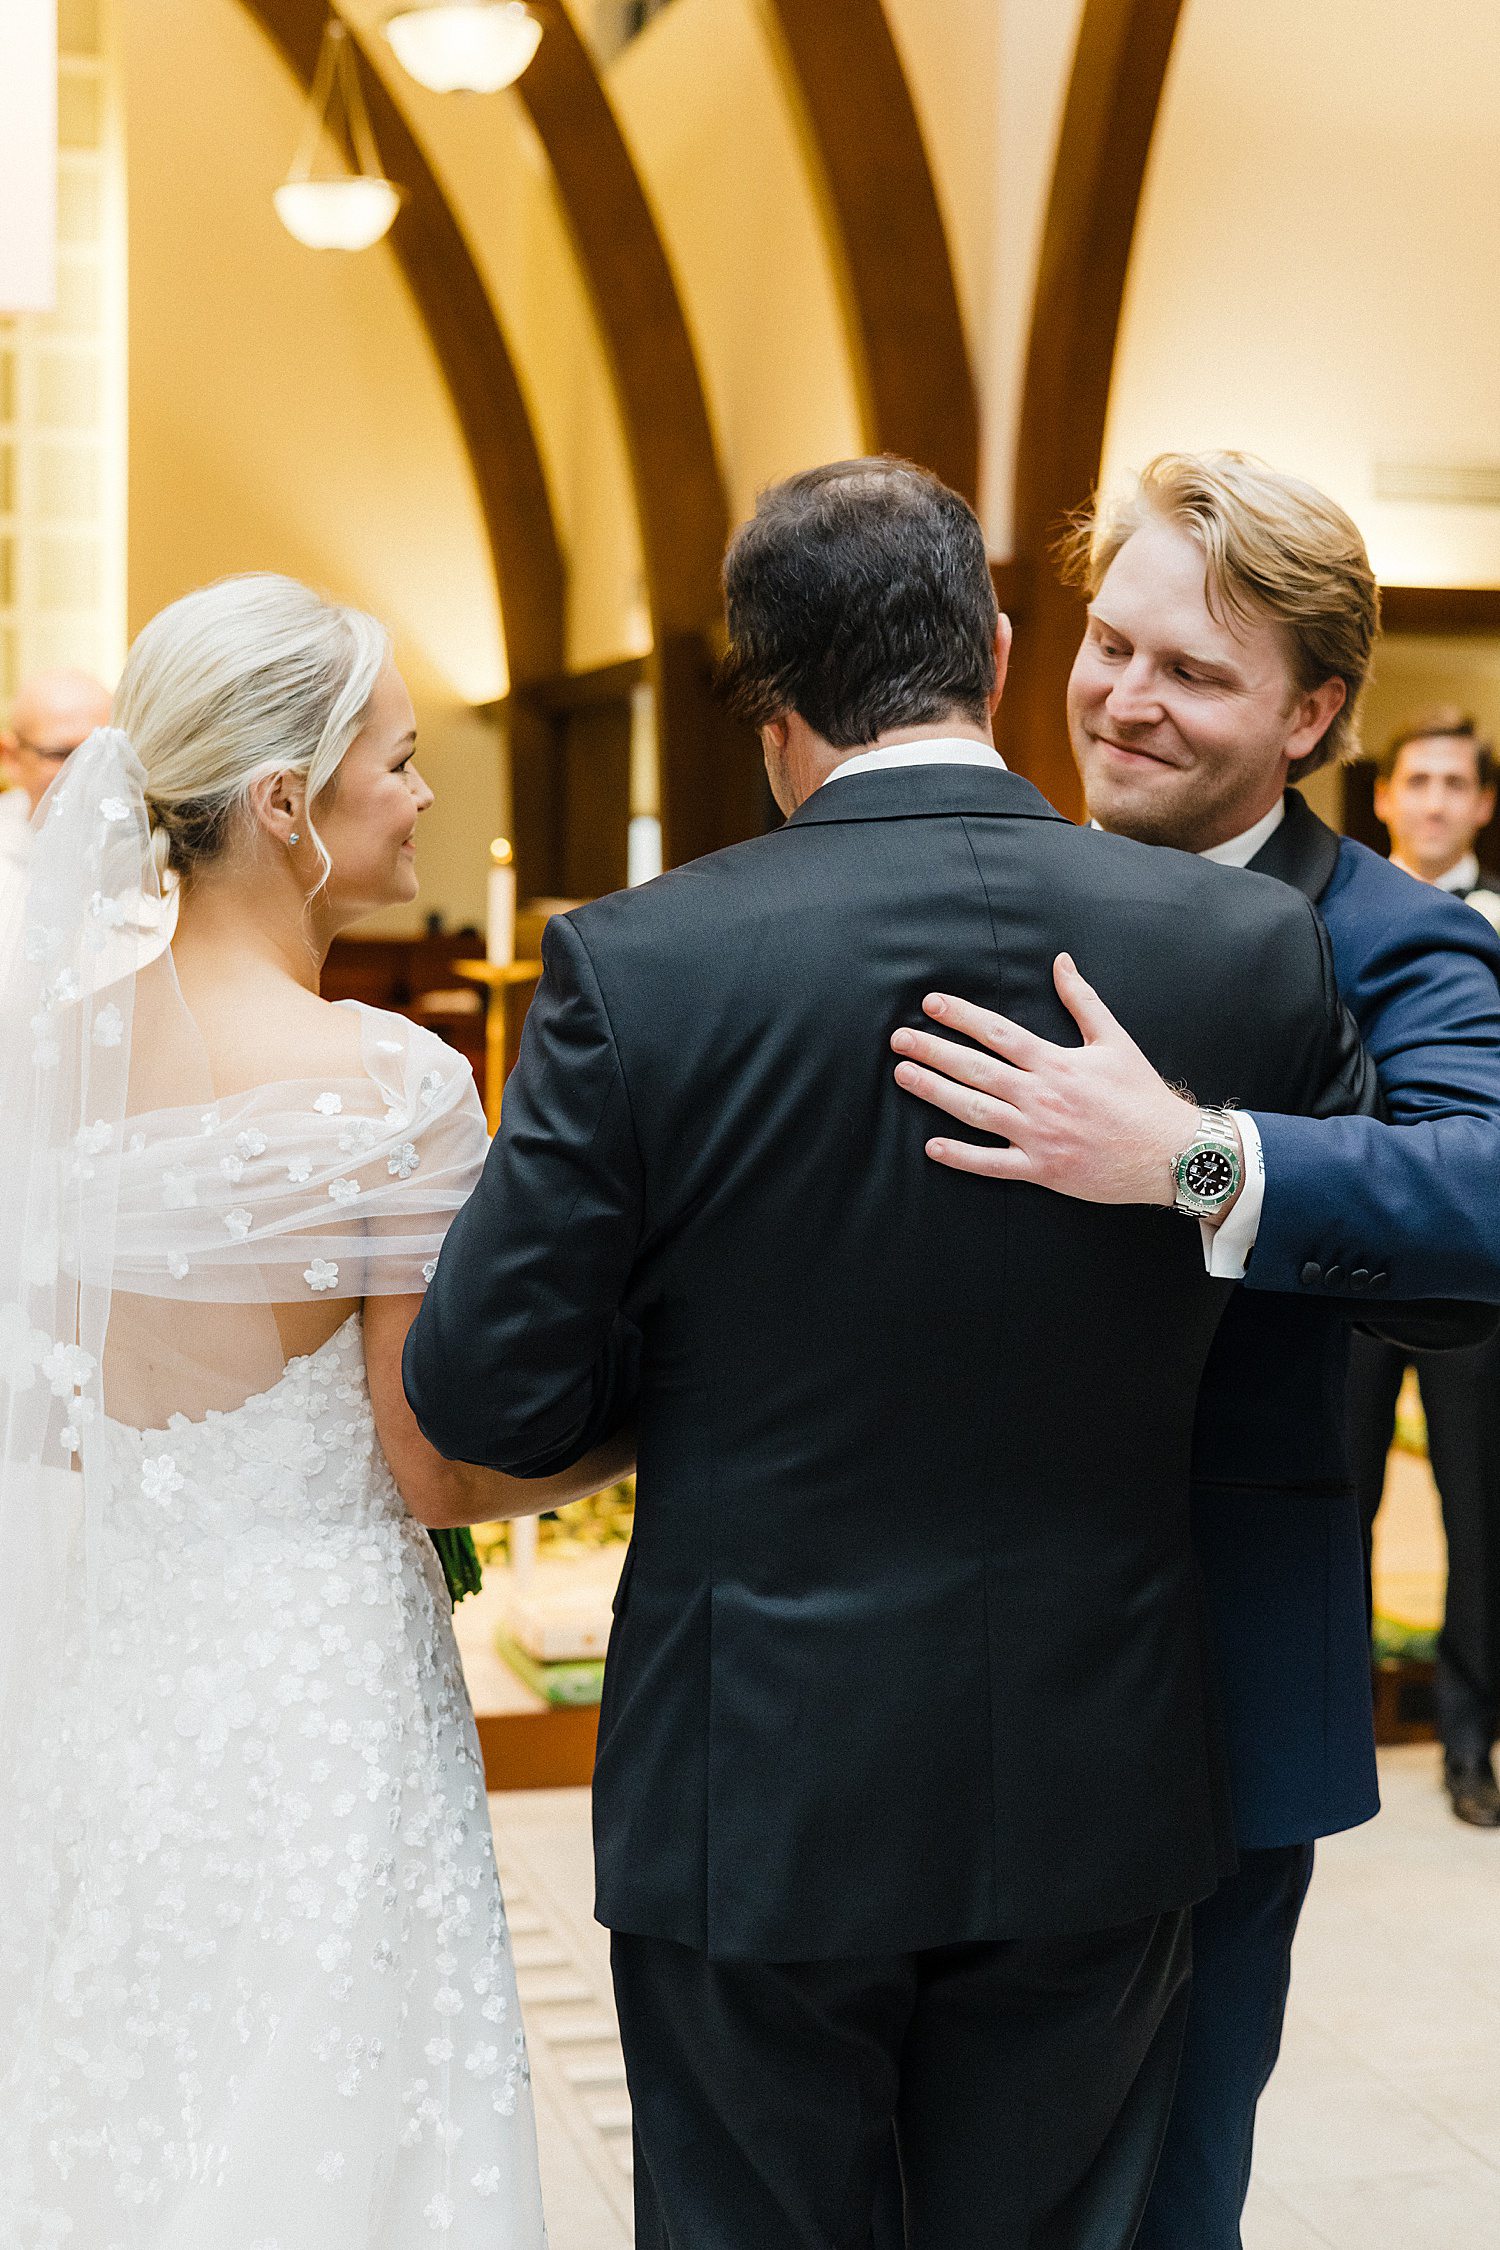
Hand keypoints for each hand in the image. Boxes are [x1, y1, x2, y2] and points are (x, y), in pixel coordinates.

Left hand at [890, 953, 1235, 1210]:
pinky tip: (932, 1146)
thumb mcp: (1114, 1040)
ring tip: (903, 1076)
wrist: (1169, 1152)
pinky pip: (993, 1164)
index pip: (997, 1033)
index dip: (961, 1016)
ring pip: (974, 1111)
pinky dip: (961, 1156)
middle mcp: (1041, 1097)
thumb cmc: (1142, 1095)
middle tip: (899, 1039)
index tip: (931, 1005)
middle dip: (933, 1051)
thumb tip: (1062, 962)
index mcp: (1056, 1063)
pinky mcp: (1041, 1169)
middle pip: (975, 1069)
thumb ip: (1082, 1000)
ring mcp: (1037, 1135)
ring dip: (935, 1092)